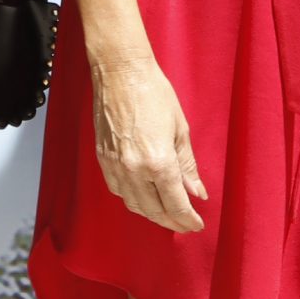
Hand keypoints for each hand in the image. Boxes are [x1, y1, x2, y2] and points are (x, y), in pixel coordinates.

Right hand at [91, 51, 206, 232]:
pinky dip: (133, 200)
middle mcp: (135, 170)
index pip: (176, 204)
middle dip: (173, 222)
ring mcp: (115, 166)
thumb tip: (197, 193)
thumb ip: (187, 166)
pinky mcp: (103, 159)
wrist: (120, 73)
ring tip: (167, 214)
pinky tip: (143, 197)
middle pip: (155, 210)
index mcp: (159, 162)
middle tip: (185, 224)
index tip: (197, 225)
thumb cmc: (154, 94)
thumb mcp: (180, 129)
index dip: (188, 219)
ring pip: (134, 205)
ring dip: (152, 214)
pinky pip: (118, 190)